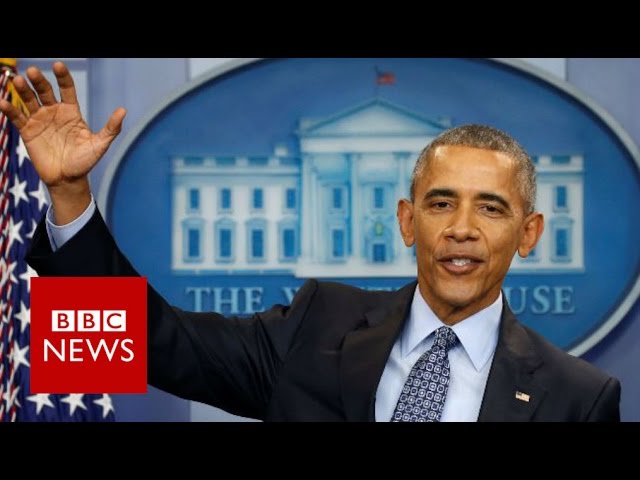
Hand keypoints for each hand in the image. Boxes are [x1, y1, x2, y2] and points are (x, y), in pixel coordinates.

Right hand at [0, 61, 125, 222]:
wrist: (68, 180)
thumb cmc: (85, 162)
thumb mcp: (99, 144)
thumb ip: (111, 128)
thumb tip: (123, 110)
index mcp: (71, 112)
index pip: (67, 89)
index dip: (63, 77)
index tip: (58, 65)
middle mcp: (54, 112)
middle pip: (45, 91)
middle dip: (39, 81)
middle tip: (34, 71)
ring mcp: (40, 120)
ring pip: (29, 100)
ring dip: (23, 90)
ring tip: (17, 80)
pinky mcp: (28, 131)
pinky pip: (17, 118)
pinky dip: (10, 110)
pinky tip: (3, 102)